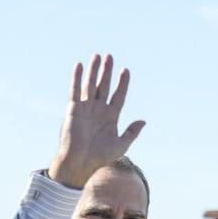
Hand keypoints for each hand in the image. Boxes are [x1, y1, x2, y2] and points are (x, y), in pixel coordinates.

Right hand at [48, 53, 145, 188]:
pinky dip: (77, 78)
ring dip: (94, 70)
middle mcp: (98, 110)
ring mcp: (86, 108)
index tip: (126, 70)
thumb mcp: (121, 144)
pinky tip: (80, 65)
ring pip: (90, 85)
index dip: (122, 83)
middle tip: (110, 56)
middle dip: (107, 72)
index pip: (118, 95)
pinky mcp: (73, 109)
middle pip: (104, 86)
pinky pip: (75, 90)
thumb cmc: (101, 157)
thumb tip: (144, 121)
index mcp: (111, 117)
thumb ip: (132, 132)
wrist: (81, 162)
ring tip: (97, 56)